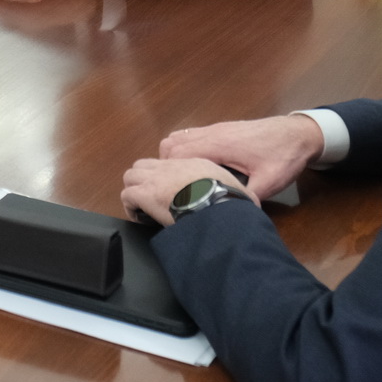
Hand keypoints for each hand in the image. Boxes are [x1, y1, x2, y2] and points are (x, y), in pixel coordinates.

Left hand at [122, 156, 261, 227]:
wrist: (219, 204)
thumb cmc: (231, 199)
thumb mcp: (243, 191)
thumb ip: (244, 192)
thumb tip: (254, 202)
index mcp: (195, 164)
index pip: (170, 163)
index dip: (166, 177)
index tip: (171, 192)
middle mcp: (172, 167)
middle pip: (144, 165)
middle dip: (144, 180)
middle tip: (151, 198)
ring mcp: (156, 179)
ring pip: (131, 176)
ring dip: (134, 191)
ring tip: (142, 207)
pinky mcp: (146, 194)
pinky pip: (127, 195)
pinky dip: (130, 206)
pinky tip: (140, 217)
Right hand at [156, 115, 325, 200]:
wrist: (298, 134)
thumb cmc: (283, 156)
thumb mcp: (270, 182)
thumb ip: (248, 197)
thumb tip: (232, 215)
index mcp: (219, 145)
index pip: (177, 153)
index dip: (169, 172)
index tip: (172, 191)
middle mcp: (212, 133)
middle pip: (171, 144)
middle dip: (167, 167)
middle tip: (176, 189)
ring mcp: (215, 129)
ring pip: (178, 137)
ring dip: (174, 156)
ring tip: (184, 178)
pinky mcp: (220, 129)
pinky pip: (190, 135)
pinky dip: (184, 149)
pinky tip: (198, 166)